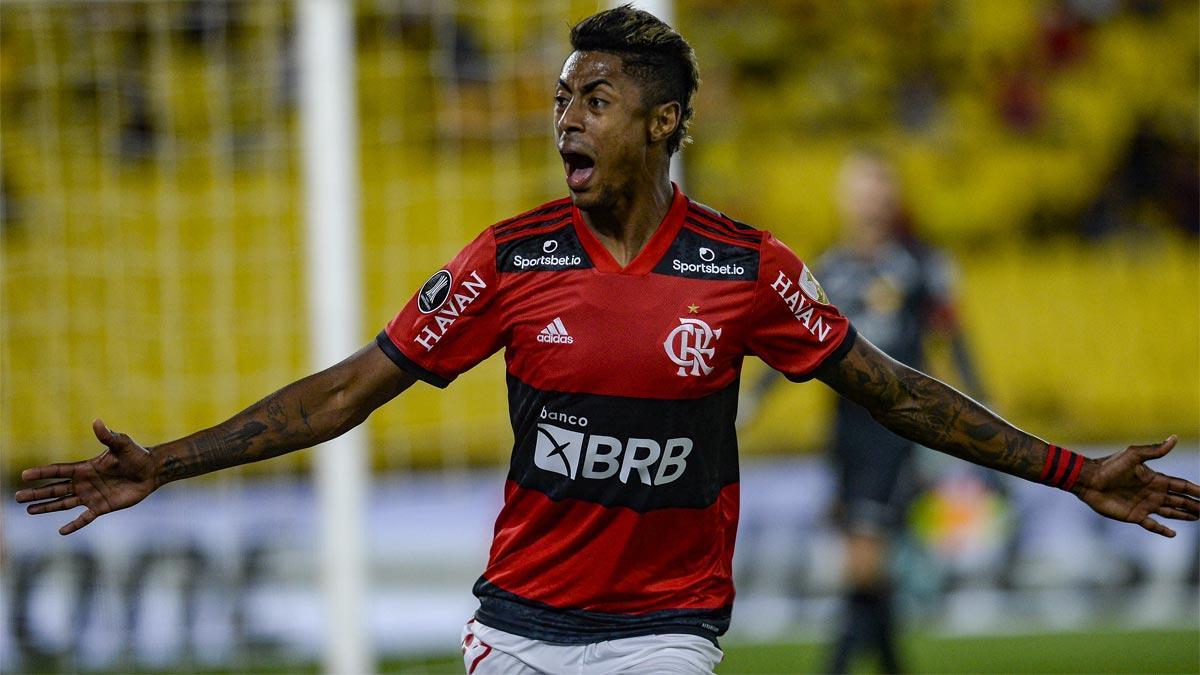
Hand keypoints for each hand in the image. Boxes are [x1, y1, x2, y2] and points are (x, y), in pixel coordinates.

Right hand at [15, 419, 158, 534]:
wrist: (152, 471)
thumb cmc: (136, 455)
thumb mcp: (122, 444)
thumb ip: (108, 436)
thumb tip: (97, 422)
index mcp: (85, 468)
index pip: (59, 471)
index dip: (42, 473)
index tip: (25, 475)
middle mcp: (84, 483)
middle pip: (55, 489)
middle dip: (37, 493)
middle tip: (17, 497)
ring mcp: (92, 496)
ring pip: (64, 503)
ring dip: (47, 507)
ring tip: (29, 510)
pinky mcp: (102, 507)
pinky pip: (85, 518)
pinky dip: (74, 525)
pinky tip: (62, 531)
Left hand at [1073, 435, 1199, 537]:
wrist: (1089, 480)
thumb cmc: (1109, 466)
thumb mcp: (1133, 455)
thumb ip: (1155, 450)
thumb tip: (1174, 438)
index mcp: (1155, 479)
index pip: (1181, 486)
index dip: (1196, 490)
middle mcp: (1152, 493)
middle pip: (1179, 500)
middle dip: (1194, 504)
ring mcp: (1144, 505)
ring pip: (1170, 512)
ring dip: (1184, 515)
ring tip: (1198, 517)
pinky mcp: (1134, 516)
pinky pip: (1152, 525)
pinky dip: (1162, 530)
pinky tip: (1173, 533)